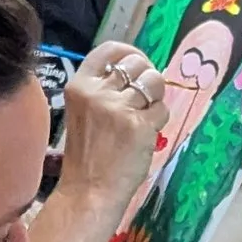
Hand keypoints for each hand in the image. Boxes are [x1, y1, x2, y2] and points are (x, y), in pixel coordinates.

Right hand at [52, 44, 162, 212]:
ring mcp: (119, 108)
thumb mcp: (83, 112)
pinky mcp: (139, 125)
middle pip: (138, 63)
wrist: (89, 192)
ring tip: (145, 117)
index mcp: (79, 86)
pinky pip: (162, 110)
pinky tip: (146, 135)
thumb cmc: (87, 155)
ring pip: (155, 82)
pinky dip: (159, 121)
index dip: (130, 52)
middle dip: (148, 77)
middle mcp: (98, 92)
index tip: (138, 64)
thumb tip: (138, 70)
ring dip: (156, 98)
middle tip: (144, 98)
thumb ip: (104, 89)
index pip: (109, 49)